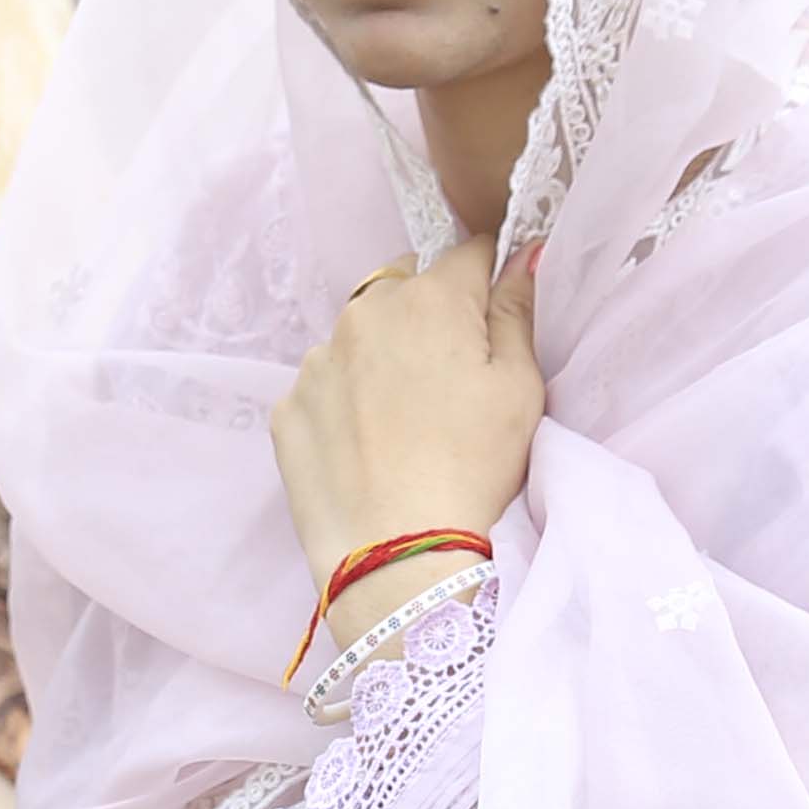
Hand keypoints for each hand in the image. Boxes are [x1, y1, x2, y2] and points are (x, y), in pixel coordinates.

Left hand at [271, 246, 543, 593]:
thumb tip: (521, 255)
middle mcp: (363, 314)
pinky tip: (367, 446)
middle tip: (449, 376)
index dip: (489, 275)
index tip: (495, 310)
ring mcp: (316, 361)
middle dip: (429, 313)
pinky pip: (323, 386)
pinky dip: (344, 402)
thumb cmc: (473, 468)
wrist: (397, 555)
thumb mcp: (520, 389)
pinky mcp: (288, 408)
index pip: (468, 253)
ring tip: (404, 420)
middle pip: (405, 287)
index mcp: (429, 300)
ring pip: (358, 336)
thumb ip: (516, 312)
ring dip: (381, 356)